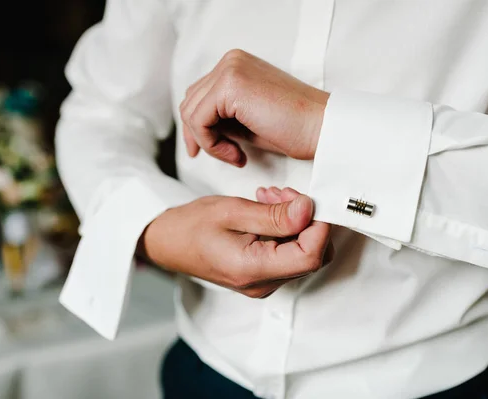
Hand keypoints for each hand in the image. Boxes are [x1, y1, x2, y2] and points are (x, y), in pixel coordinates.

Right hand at [138, 193, 331, 297]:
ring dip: (296, 222)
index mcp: (253, 270)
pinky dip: (286, 229)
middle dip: (308, 221)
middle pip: (313, 257)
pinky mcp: (263, 275)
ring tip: (270, 198)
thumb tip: (309, 210)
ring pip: (303, 253)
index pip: (310, 256)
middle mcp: (262, 283)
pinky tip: (268, 210)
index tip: (309, 201)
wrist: (168, 242)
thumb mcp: (233, 211)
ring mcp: (264, 282)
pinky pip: (289, 254)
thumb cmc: (191, 226)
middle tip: (285, 195)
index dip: (319, 226)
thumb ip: (274, 215)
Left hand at [179, 49, 329, 166]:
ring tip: (236, 156)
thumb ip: (222, 117)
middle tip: (227, 156)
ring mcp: (229, 69)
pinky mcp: (229, 84)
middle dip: (200, 136)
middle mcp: (231, 60)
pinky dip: (212, 144)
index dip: (199, 128)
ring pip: (191, 111)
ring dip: (208, 142)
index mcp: (236, 64)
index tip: (216, 151)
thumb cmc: (293, 128)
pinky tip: (237, 155)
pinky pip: (198, 120)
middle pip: (190, 102)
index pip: (199, 95)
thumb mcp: (248, 120)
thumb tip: (195, 129)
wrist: (322, 128)